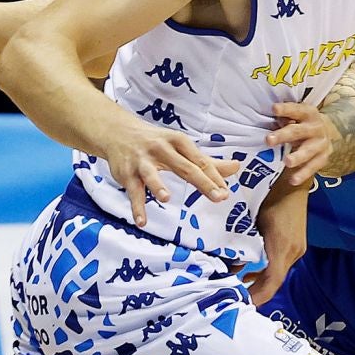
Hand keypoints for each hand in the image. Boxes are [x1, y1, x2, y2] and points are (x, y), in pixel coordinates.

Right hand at [100, 116, 235, 227]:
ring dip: (158, 186)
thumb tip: (237, 167)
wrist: (118, 133)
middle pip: (184, 167)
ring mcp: (142, 162)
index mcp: (178, 142)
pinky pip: (133, 192)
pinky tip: (142, 221)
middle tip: (219, 197)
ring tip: (167, 198)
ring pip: (151, 175)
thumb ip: (208, 162)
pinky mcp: (127, 174)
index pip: (200, 161)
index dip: (215, 177)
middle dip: (202, 182)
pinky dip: (137, 207)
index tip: (226, 192)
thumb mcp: (181, 148)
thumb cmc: (157, 143)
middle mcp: (161, 149)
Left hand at [245, 184, 309, 306]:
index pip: (271, 282)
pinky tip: (251, 272)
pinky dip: (266, 271)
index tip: (242, 304)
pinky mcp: (296, 245)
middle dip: (256, 293)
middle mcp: (292, 251)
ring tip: (240, 287)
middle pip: (274, 282)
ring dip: (260, 282)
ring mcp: (297, 249)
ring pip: (277, 274)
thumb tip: (228, 261)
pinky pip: (280, 265)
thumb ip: (241, 241)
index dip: (257, 296)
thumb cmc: (269, 194)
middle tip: (235, 299)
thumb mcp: (251, 218)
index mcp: (281, 246)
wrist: (292, 180)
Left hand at [266, 100, 332, 185]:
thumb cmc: (303, 125)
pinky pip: (312, 167)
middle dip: (283, 135)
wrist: (327, 134)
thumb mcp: (296, 118)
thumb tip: (271, 124)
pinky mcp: (322, 158)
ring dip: (297, 157)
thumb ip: (284, 120)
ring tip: (287, 162)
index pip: (296, 110)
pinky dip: (302, 174)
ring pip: (308, 151)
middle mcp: (316, 128)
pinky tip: (293, 180)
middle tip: (269, 140)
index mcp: (308, 113)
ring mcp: (321, 144)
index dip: (285, 109)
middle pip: (298, 131)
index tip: (274, 109)